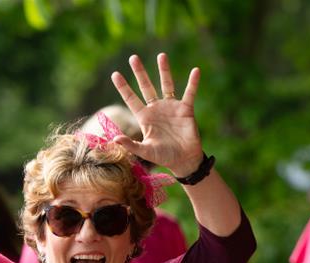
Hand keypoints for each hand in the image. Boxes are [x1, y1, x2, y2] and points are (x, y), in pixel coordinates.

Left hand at [111, 53, 204, 175]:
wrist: (184, 160)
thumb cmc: (163, 157)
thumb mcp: (145, 151)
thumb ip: (131, 145)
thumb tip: (114, 139)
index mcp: (144, 117)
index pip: (131, 99)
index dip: (123, 87)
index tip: (115, 74)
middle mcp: (156, 109)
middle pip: (146, 87)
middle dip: (140, 73)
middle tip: (133, 57)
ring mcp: (171, 107)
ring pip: (166, 85)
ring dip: (164, 70)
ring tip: (161, 55)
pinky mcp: (186, 109)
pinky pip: (189, 93)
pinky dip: (192, 83)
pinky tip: (195, 71)